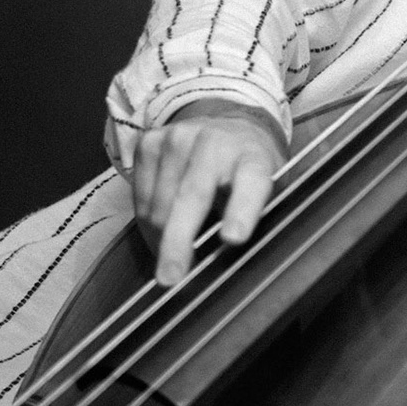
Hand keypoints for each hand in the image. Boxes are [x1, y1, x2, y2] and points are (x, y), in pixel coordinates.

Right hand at [132, 98, 287, 286]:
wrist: (229, 127)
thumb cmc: (248, 172)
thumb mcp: (267, 193)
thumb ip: (251, 222)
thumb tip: (224, 264)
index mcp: (254, 158)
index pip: (251, 182)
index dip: (242, 211)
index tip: (233, 238)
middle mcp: (216, 142)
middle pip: (193, 196)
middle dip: (178, 241)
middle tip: (171, 278)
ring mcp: (179, 138)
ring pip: (159, 205)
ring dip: (161, 239)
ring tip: (173, 256)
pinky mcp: (150, 142)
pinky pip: (139, 199)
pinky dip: (147, 224)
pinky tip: (161, 229)